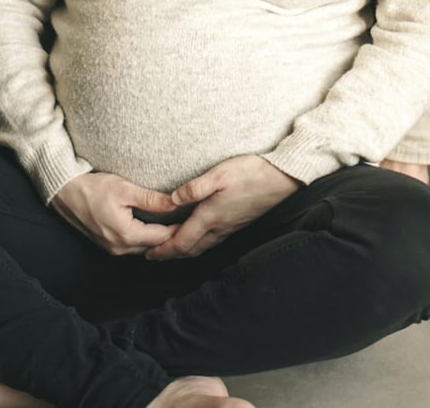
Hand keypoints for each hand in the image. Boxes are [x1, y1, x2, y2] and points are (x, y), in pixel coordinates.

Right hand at [51, 172, 179, 255]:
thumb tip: (175, 203)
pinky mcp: (108, 245)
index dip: (180, 228)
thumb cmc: (94, 188)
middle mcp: (120, 248)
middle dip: (172, 236)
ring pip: (144, 248)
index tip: (194, 219)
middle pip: (154, 246)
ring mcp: (112, 249)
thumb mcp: (125, 189)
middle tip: (190, 222)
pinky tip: (155, 227)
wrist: (65, 193)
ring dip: (159, 239)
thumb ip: (151, 199)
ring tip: (176, 224)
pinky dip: (146, 239)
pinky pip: (133, 246)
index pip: (162, 237)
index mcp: (126, 235)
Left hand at [145, 155, 299, 261]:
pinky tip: (196, 235)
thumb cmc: (250, 173)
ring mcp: (230, 227)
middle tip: (153, 255)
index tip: (148, 254)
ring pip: (202, 247)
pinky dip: (198, 243)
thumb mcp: (219, 174)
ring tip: (170, 248)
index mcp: (211, 217)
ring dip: (184, 250)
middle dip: (170, 255)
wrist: (281, 180)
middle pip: (190, 250)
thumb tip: (172, 200)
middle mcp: (219, 227)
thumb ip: (195, 188)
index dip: (163, 251)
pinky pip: (212, 241)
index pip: (182, 242)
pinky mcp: (237, 223)